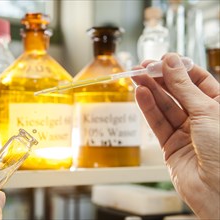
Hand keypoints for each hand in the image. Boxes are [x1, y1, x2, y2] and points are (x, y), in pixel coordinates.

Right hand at [133, 53, 219, 218]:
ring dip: (150, 90)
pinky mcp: (170, 146)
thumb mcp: (206, 110)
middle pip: (177, 92)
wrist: (218, 191)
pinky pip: (157, 123)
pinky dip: (148, 108)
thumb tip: (171, 62)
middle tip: (142, 67)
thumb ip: (184, 86)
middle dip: (160, 78)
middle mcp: (202, 118)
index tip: (163, 59)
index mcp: (219, 106)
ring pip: (164, 106)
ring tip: (136, 77)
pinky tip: (141, 94)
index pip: (197, 80)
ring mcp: (185, 132)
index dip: (179, 68)